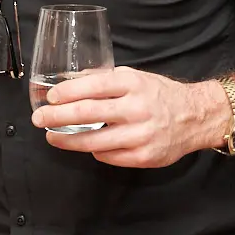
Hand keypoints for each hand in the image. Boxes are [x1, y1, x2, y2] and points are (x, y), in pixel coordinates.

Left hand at [30, 66, 222, 167]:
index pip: (93, 86)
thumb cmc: (159, 95)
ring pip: (93, 141)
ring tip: (52, 137)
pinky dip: (94, 151)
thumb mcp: (135, 77)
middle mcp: (137, 108)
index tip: (50, 97)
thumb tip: (69, 81)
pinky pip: (108, 156)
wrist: (195, 117)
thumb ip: (104, 79)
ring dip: (67, 140)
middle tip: (39, 119)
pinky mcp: (144, 156)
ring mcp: (141, 134)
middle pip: (87, 113)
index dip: (67, 92)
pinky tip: (87, 146)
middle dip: (57, 117)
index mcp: (133, 84)